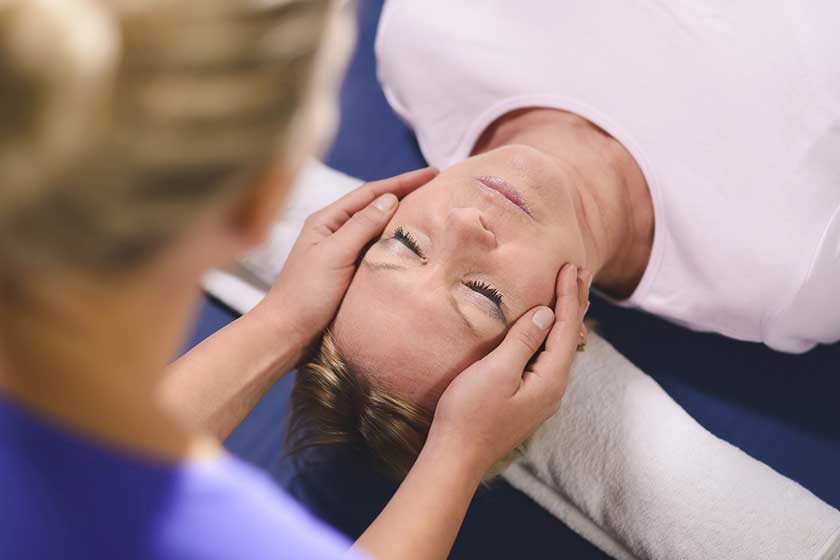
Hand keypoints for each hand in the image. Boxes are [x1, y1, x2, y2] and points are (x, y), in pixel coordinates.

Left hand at [253, 167, 437, 360]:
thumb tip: (390, 198)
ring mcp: (342, 252)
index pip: (370, 193)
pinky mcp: (349, 273)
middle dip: (405, 195)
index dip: (402, 181)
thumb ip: (361, 226)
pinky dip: (395, 244)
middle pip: (375, 206)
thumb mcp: (334, 255)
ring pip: (378, 229)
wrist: (287, 333)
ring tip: (431, 211)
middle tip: (437, 188)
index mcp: (327, 220)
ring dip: (402, 219)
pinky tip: (412, 246)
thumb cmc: (305, 293)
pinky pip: (377, 251)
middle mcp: (335, 232)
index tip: (432, 173)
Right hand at [426, 263, 590, 477]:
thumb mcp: (496, 372)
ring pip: (560, 347)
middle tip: (581, 272)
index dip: (568, 295)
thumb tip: (546, 314)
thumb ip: (523, 341)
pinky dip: (551, 335)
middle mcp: (553, 388)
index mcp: (550, 379)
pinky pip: (548, 357)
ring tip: (572, 294)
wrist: (456, 455)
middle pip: (570, 337)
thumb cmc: (471, 413)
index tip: (570, 266)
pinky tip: (548, 331)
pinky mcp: (527, 398)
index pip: (566, 328)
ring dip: (565, 317)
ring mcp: (541, 395)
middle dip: (574, 303)